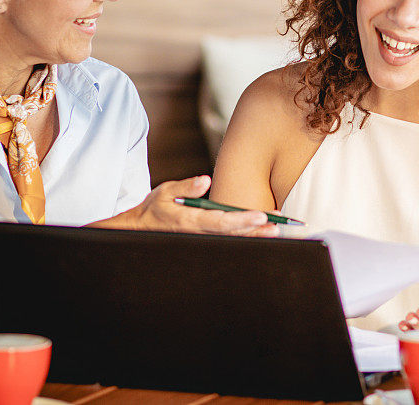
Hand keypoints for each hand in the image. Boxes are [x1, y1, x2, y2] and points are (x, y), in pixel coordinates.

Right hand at [100, 175, 278, 236]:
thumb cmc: (156, 208)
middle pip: (232, 233)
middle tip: (276, 225)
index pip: (220, 222)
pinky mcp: (207, 239)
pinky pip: (229, 238)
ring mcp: (204, 238)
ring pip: (233, 238)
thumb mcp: (165, 192)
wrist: (142, 228)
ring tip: (275, 228)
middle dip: (255, 230)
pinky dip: (246, 236)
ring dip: (254, 234)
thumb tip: (204, 181)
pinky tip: (262, 232)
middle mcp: (200, 233)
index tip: (260, 216)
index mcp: (190, 221)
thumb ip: (185, 187)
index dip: (242, 220)